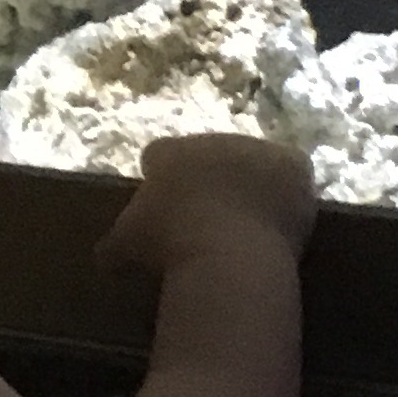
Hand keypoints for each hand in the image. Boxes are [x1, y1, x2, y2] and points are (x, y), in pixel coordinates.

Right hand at [97, 133, 317, 278]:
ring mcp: (255, 149)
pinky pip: (291, 171)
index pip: (160, 153)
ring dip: (250, 181)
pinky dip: (287, 191)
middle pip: (209, 154)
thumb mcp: (127, 247)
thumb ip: (114, 244)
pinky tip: (284, 217)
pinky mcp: (295, 164)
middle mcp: (212, 140)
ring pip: (251, 160)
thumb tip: (102, 256)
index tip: (167, 204)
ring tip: (250, 217)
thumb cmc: (170, 246)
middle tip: (211, 215)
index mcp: (168, 151)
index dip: (162, 176)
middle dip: (209, 178)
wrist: (230, 252)